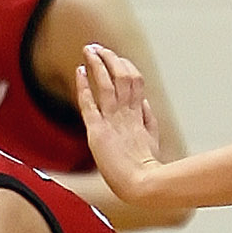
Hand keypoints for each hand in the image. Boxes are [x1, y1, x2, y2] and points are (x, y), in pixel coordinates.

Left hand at [76, 44, 162, 203]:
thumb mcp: (152, 142)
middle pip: (122, 76)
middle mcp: (127, 113)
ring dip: (98, 64)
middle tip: (98, 47)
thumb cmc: (146, 170)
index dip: (126, 67)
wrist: (142, 185)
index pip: (135, 82)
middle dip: (111, 59)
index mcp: (140, 115)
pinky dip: (83, 85)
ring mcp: (113, 120)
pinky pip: (89, 102)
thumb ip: (149, 120)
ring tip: (89, 49)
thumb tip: (145, 103)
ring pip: (107, 83)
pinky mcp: (98, 130)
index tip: (118, 58)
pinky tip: (79, 71)